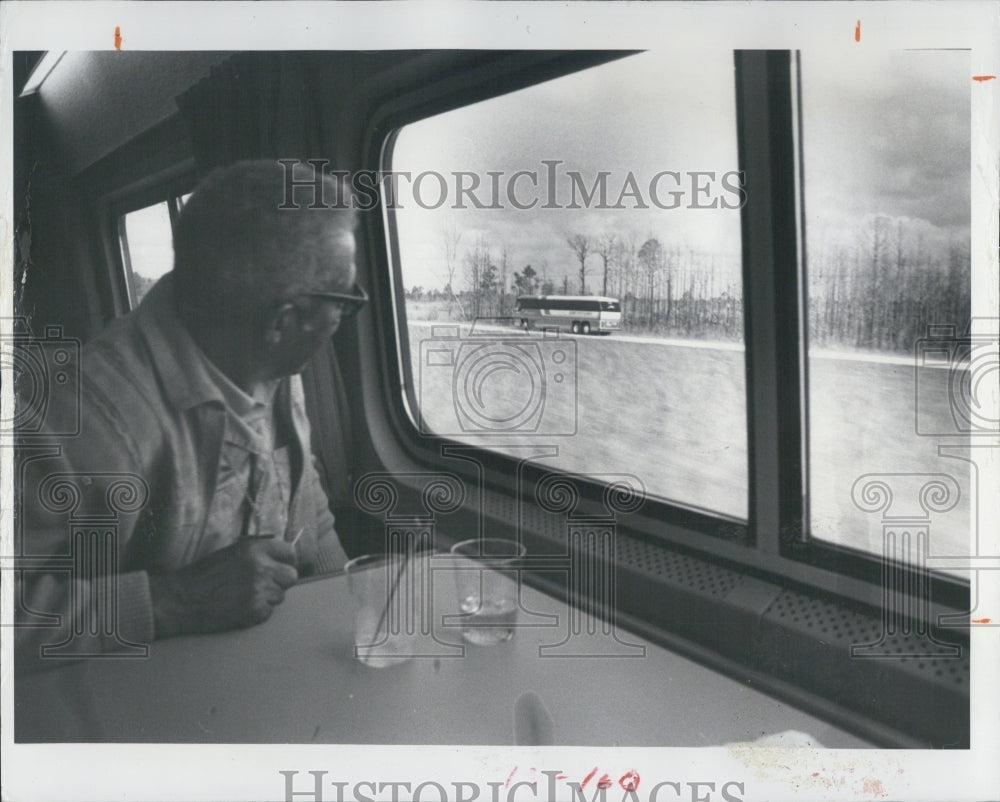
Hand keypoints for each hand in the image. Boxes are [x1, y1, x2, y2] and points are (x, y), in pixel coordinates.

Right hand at [149, 538, 298, 637]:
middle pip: (291, 576)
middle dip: (280, 582)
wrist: (180, 600)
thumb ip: (258, 554)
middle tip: (263, 586)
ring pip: (280, 596)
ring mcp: (259, 590)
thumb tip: (280, 558)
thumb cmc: (203, 576)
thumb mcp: (232, 553)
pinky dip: (257, 613)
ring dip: (267, 598)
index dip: (285, 561)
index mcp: (254, 549)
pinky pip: (268, 612)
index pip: (290, 552)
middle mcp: (260, 567)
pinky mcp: (255, 611)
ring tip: (243, 597)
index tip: (279, 567)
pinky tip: (238, 608)